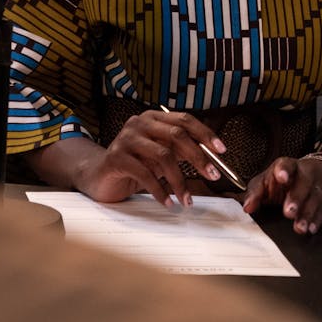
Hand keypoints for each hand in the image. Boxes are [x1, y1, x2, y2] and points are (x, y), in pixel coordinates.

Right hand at [77, 109, 226, 207]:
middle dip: (198, 157)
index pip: (184, 120)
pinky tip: (167, 202)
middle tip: (212, 176)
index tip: (222, 150)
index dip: (205, 133)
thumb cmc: (134, 165)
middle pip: (176, 135)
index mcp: (153, 119)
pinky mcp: (116, 158)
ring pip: (163, 156)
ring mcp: (126, 139)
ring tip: (186, 199)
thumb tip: (212, 158)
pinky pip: (145, 174)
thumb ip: (180, 151)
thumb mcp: (160, 155)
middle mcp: (139, 123)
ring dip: (180, 180)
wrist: (99, 176)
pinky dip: (159, 191)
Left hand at [242, 154, 321, 234]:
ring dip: (307, 213)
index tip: (281, 177)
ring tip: (300, 227)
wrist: (313, 173)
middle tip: (288, 211)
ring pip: (316, 197)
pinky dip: (318, 220)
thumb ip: (256, 193)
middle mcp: (306, 173)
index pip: (286, 164)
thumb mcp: (267, 181)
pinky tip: (312, 228)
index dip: (284, 170)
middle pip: (304, 182)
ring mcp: (320, 185)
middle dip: (297, 197)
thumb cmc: (284, 180)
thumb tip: (247, 207)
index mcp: (288, 165)